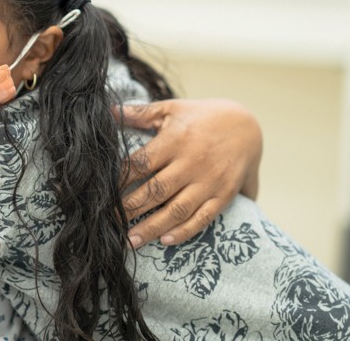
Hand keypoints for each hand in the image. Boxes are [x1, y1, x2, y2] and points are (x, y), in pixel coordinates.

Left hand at [121, 98, 261, 247]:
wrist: (247, 124)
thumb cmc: (202, 115)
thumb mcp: (172, 108)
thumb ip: (140, 112)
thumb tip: (109, 110)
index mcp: (175, 140)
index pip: (141, 164)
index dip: (121, 180)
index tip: (102, 193)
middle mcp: (192, 163)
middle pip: (156, 190)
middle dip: (130, 208)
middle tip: (108, 223)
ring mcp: (209, 181)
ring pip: (177, 209)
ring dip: (152, 227)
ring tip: (130, 241)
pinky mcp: (224, 195)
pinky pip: (203, 217)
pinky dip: (185, 231)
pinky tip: (165, 240)